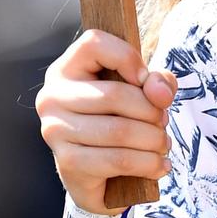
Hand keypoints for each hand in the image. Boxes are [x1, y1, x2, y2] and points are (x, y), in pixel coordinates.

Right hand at [37, 29, 175, 213]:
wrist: (94, 174)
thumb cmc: (115, 120)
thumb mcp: (139, 92)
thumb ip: (156, 81)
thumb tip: (160, 93)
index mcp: (65, 69)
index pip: (94, 43)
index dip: (128, 57)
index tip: (145, 79)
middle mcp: (52, 97)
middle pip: (115, 94)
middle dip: (151, 111)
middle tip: (163, 122)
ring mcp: (56, 130)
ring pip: (120, 131)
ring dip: (154, 140)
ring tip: (163, 143)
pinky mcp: (67, 162)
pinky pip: (119, 160)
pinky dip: (148, 164)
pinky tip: (159, 165)